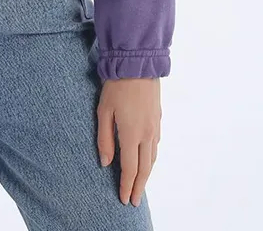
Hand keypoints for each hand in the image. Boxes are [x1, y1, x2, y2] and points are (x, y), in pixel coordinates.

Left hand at [97, 77, 160, 206]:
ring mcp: (155, 126)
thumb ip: (104, 138)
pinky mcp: (159, 117)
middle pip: (145, 168)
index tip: (124, 198)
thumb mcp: (103, 111)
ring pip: (153, 157)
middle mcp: (147, 134)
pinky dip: (152, 156)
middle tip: (134, 200)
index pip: (129, 168)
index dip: (126, 185)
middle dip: (139, 186)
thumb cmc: (116, 85)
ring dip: (147, 173)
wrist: (138, 63)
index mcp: (132, 134)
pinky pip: (157, 144)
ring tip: (140, 183)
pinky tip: (148, 157)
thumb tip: (105, 162)